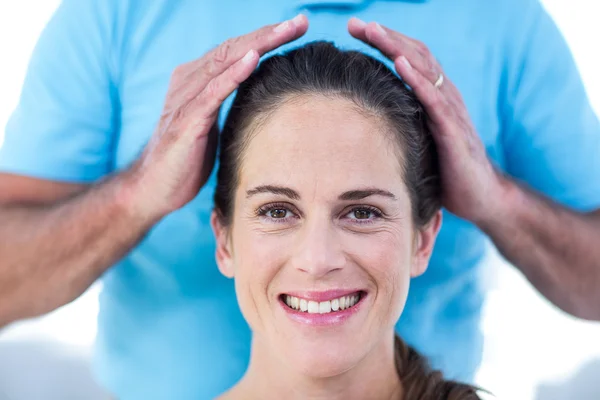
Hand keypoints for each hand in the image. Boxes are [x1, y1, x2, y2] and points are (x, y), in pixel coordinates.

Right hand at [127, 15, 308, 220]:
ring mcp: (186, 99)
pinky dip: (233, 73)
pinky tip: (253, 59)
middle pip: (234, 48)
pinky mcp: (186, 121)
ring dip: (258, 44)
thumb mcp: (213, 123)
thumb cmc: (187, 158)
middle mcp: (189, 81)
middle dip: (269, 33)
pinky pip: (212, 92)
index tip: (297, 27)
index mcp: (197, 80)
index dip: (267, 37)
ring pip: (225, 62)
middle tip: (300, 21)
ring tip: (285, 30)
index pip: (236, 50)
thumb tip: (261, 91)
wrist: (154, 188)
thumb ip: (228, 102)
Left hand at [348, 18, 506, 224]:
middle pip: (414, 55)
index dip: (384, 41)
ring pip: (424, 69)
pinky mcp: (453, 132)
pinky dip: (418, 79)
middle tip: (355, 23)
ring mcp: (451, 112)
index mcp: (435, 96)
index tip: (355, 29)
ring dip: (397, 47)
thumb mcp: (422, 140)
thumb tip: (367, 119)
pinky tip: (401, 64)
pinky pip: (435, 100)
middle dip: (384, 36)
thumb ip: (404, 122)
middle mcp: (445, 96)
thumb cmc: (447, 169)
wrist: (481, 196)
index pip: (409, 58)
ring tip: (373, 30)